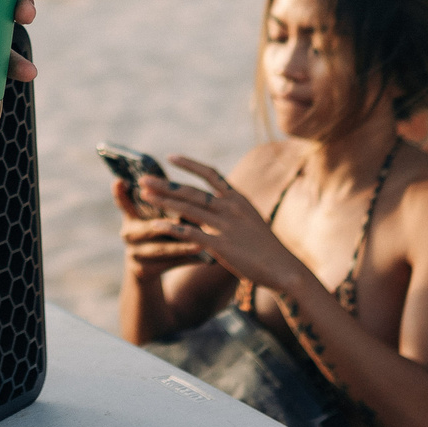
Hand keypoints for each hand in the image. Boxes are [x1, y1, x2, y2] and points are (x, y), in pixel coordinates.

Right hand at [115, 179, 211, 276]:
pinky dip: (188, 260)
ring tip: (201, 245)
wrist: (144, 266)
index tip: (121, 181)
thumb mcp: (149, 216)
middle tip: (185, 222)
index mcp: (129, 218)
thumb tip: (170, 183)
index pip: (123, 203)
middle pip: (149, 229)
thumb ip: (157, 200)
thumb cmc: (154, 232)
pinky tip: (206, 259)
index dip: (120, 194)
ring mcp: (135, 254)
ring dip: (182, 247)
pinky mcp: (144, 270)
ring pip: (161, 250)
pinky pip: (170, 264)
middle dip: (169, 226)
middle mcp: (128, 235)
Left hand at [145, 158, 318, 296]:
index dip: (189, 164)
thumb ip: (233, 209)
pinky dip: (171, 228)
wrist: (284, 269)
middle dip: (165, 184)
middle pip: (191, 191)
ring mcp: (225, 226)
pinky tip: (155, 225)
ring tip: (144, 195)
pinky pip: (190, 233)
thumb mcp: (251, 219)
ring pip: (187, 209)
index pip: (210, 174)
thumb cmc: (266, 247)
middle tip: (143, 178)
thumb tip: (218, 201)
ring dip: (163, 201)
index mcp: (238, 198)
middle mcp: (230, 207)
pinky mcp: (221, 245)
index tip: (170, 157)